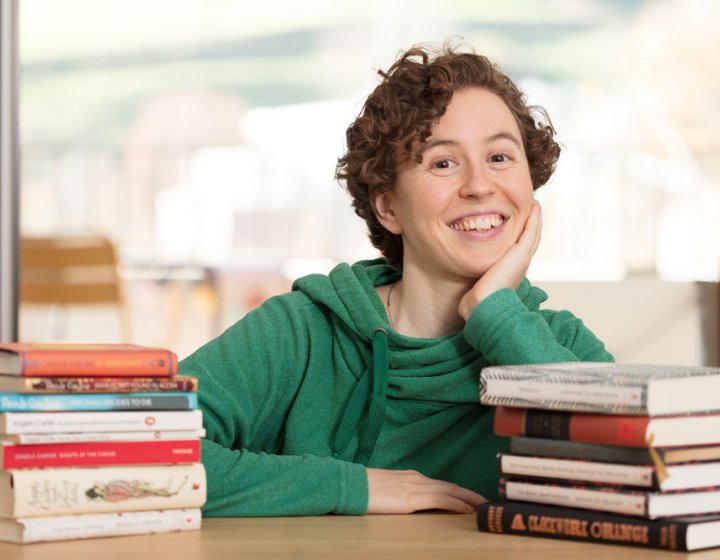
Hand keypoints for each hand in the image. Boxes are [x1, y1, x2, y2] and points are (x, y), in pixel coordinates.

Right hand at [366, 468, 486, 513]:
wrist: (350, 485)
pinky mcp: (411, 499)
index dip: (457, 492)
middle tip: (486, 501)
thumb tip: (405, 502)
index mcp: (410, 477)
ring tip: (483, 506)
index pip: (440, 484)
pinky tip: (466, 509)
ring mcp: (414, 488)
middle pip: (449, 486)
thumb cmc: (362, 489)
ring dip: (469, 498)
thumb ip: (398, 494)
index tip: (471, 498)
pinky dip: (456, 503)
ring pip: (449, 491)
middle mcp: (416, 479)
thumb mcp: (385, 490)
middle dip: (469, 494)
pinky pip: (440, 500)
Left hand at [458, 201, 541, 320]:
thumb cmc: (476, 304)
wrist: (482, 307)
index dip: (522, 237)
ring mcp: (522, 260)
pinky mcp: (521, 255)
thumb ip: (475, 285)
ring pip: (533, 235)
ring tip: (535, 206)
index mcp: (511, 273)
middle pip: (530, 241)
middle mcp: (519, 266)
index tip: (520, 224)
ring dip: (535, 219)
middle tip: (532, 210)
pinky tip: (534, 206)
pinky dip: (534, 219)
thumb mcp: (476, 290)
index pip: (519, 251)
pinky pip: (531, 231)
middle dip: (532, 226)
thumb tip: (465, 294)